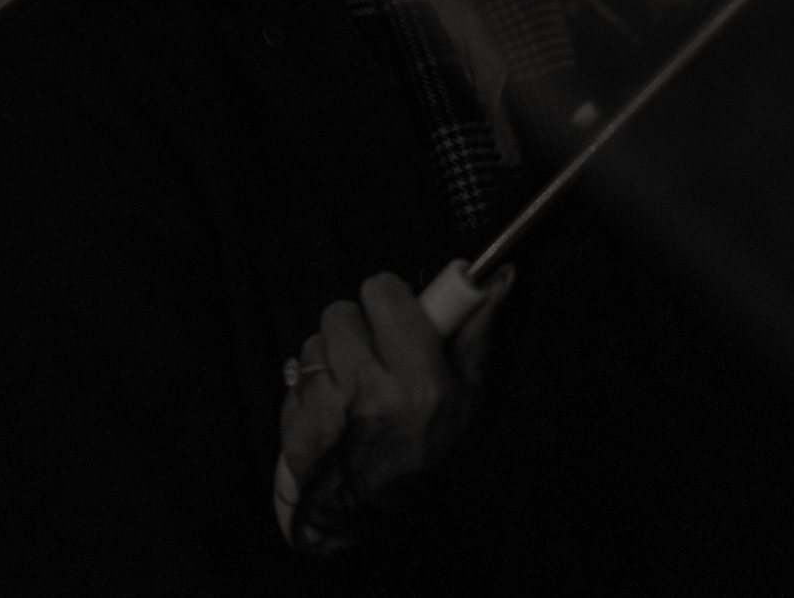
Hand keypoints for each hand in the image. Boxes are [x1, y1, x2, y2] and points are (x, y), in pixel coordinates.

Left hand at [280, 264, 514, 507]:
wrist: (384, 519)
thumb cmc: (430, 452)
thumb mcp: (468, 395)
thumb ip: (475, 330)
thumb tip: (497, 275)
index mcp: (419, 381)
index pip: (382, 291)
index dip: (389, 301)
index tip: (396, 318)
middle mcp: (370, 392)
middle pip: (341, 312)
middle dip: (356, 329)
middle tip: (374, 357)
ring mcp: (327, 411)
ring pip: (314, 344)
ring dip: (331, 360)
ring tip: (354, 390)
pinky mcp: (296, 427)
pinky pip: (295, 379)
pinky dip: (311, 391)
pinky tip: (334, 413)